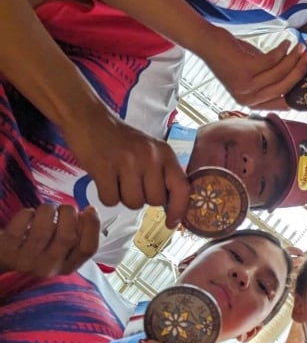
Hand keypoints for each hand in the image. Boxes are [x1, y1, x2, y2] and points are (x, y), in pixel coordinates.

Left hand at [0, 204, 98, 276]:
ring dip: (48, 210)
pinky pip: (21, 224)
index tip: (89, 209)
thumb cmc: (37, 249)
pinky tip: (28, 215)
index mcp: (66, 266)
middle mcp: (48, 268)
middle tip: (64, 208)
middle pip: (68, 237)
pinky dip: (27, 213)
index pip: (88, 249)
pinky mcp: (7, 251)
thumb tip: (90, 211)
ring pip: (43, 229)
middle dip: (69, 213)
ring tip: (47, 209)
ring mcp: (26, 261)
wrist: (4, 261)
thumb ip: (79, 234)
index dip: (92, 226)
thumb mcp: (61, 248)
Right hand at [63, 114, 189, 228]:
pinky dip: (106, 195)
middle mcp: (150, 156)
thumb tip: (172, 206)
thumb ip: (163, 174)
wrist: (89, 119)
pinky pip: (111, 200)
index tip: (172, 223)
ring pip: (133, 203)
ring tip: (117, 178)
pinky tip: (104, 179)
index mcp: (165, 153)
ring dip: (124, 198)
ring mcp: (127, 161)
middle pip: (155, 200)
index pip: (181, 187)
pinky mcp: (104, 167)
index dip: (179, 209)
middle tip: (131, 181)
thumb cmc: (121, 141)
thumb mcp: (151, 151)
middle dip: (143, 198)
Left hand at [199, 28, 306, 109]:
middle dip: (301, 71)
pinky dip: (282, 50)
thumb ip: (274, 78)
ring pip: (280, 73)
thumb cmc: (233, 56)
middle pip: (285, 87)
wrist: (208, 44)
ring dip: (293, 58)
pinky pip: (272, 61)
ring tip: (300, 46)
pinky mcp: (244, 71)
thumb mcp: (256, 72)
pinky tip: (285, 42)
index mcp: (252, 103)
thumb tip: (301, 73)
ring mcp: (246, 87)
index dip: (301, 93)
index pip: (284, 103)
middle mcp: (249, 99)